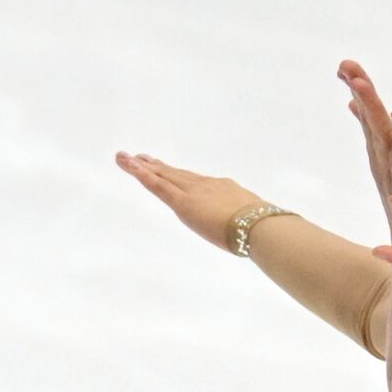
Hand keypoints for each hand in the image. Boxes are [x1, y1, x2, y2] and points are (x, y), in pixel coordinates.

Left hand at [116, 152, 266, 251]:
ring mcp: (195, 191)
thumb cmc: (264, 231)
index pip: (198, 182)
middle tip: (143, 157)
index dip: (182, 175)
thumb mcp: (254, 224)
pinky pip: (157, 185)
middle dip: (159, 167)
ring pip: (163, 176)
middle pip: (178, 175)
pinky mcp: (183, 202)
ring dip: (143, 166)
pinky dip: (141, 174)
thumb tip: (251, 233)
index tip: (172, 170)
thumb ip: (246, 224)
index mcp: (226, 191)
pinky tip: (128, 164)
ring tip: (127, 158)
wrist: (260, 227)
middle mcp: (208, 186)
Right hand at [337, 59, 391, 237]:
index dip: (360, 93)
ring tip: (359, 80)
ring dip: (370, 108)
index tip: (346, 67)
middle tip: (345, 63)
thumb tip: (376, 137)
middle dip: (360, 91)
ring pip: (381, 135)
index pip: (370, 121)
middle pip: (371, 122)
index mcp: (384, 160)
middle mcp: (384, 166)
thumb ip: (389, 152)